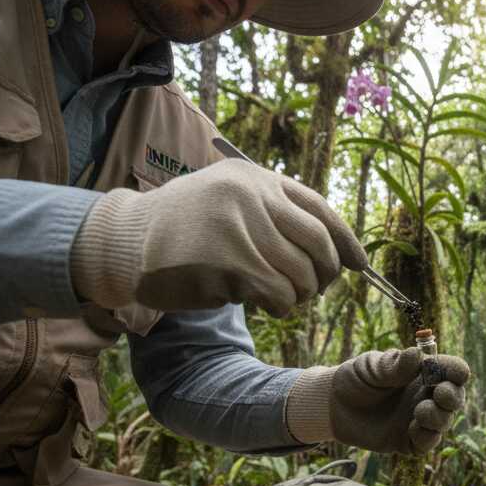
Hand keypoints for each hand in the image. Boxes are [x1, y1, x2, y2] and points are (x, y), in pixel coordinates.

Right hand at [69, 159, 367, 315]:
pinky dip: (281, 306)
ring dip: (299, 294)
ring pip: (302, 273)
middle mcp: (251, 196)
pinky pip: (279, 294)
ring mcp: (240, 228)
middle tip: (316, 288)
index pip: (320, 209)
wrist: (125, 241)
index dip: (345, 241)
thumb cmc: (185, 229)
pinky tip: (265, 305)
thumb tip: (339, 253)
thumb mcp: (230, 202)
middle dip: (326, 273)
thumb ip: (276, 215)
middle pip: (318, 243)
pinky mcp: (229, 264)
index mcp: (256, 178)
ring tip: (281, 297)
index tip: (360, 264)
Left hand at [285, 348, 470, 454]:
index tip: (456, 373)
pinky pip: (427, 442)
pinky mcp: (408, 441)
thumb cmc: (356, 379)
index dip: (457, 371)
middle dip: (453, 397)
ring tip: (420, 411)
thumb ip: (393, 365)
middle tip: (440, 394)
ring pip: (444, 422)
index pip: (451, 371)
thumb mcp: (371, 367)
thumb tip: (417, 354)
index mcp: (423, 373)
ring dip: (439, 417)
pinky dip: (426, 437)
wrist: (332, 406)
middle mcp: (426, 396)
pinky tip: (413, 428)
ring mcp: (418, 419)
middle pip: (455, 397)